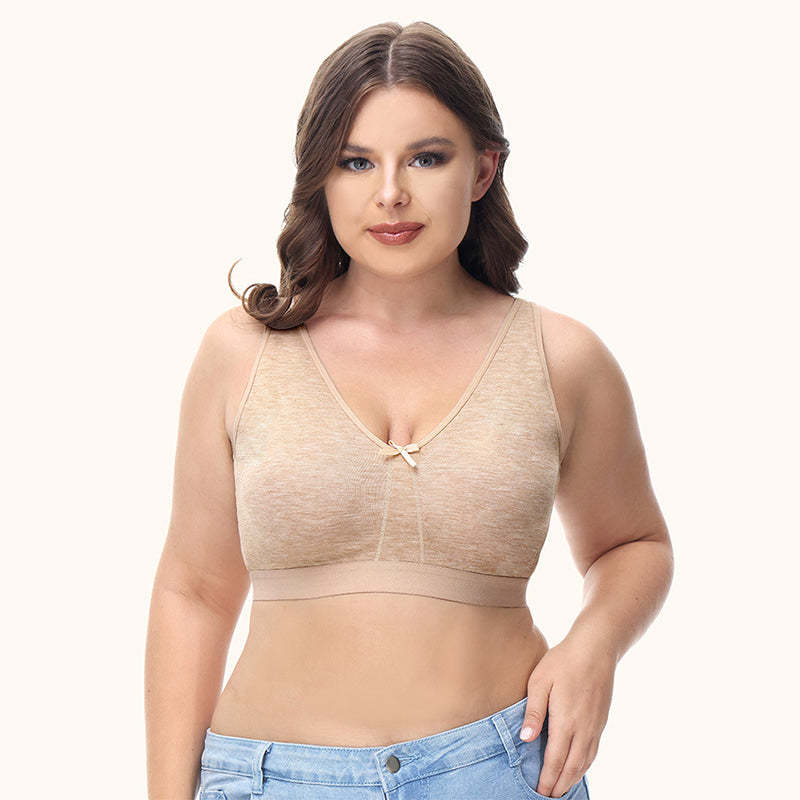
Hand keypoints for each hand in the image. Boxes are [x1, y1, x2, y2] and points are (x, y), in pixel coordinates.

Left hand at [519, 637, 614, 796]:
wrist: (596, 648)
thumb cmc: (563, 661)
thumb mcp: (540, 681)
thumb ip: (533, 711)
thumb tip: (525, 739)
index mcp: (566, 721)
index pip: (555, 760)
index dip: (547, 779)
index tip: (539, 792)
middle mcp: (583, 728)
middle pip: (571, 767)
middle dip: (559, 785)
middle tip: (549, 797)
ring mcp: (595, 725)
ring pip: (585, 761)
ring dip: (573, 778)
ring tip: (561, 788)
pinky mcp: (601, 720)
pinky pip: (593, 751)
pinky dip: (584, 765)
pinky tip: (578, 766)